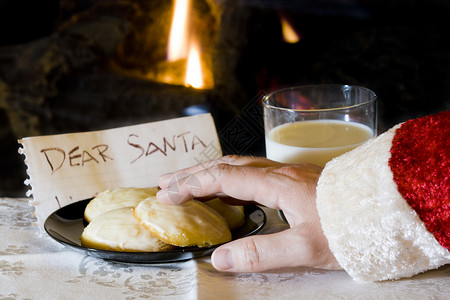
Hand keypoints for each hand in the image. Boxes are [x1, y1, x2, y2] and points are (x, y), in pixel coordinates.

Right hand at [157, 155, 340, 271]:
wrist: (381, 208)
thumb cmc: (346, 227)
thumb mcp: (304, 248)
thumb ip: (261, 253)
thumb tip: (220, 259)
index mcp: (275, 184)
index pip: (223, 179)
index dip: (192, 185)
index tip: (167, 195)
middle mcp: (277, 172)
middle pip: (226, 165)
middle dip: (193, 173)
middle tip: (165, 181)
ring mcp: (286, 172)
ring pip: (239, 165)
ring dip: (210, 172)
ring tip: (188, 181)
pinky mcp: (294, 178)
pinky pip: (253, 171)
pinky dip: (230, 177)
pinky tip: (228, 189)